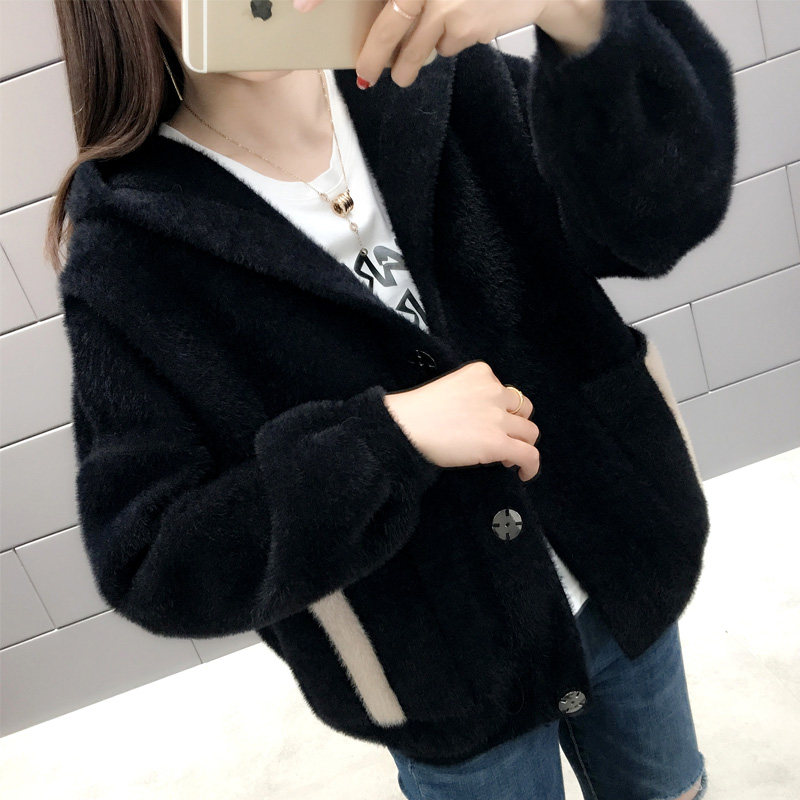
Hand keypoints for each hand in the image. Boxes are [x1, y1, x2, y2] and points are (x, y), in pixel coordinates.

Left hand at [293, 0, 605, 88]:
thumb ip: (413, 0)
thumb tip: (382, 34)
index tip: (299, 6)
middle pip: (389, 25)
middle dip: (374, 57)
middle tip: (366, 78)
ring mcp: (447, 0)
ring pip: (416, 45)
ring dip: (408, 66)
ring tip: (404, 75)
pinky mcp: (465, 21)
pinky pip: (444, 46)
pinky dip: (446, 48)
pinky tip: (460, 32)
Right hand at [383, 360, 540, 481]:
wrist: (405, 427)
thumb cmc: (417, 412)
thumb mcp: (450, 389)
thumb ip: (472, 397)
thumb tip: (483, 422)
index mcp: (481, 373)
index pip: (505, 391)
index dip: (502, 410)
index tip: (490, 423)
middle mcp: (494, 390)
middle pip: (524, 408)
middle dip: (516, 424)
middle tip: (502, 439)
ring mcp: (497, 417)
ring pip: (530, 432)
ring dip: (522, 444)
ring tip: (507, 458)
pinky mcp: (497, 442)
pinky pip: (529, 455)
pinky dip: (531, 466)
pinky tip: (524, 475)